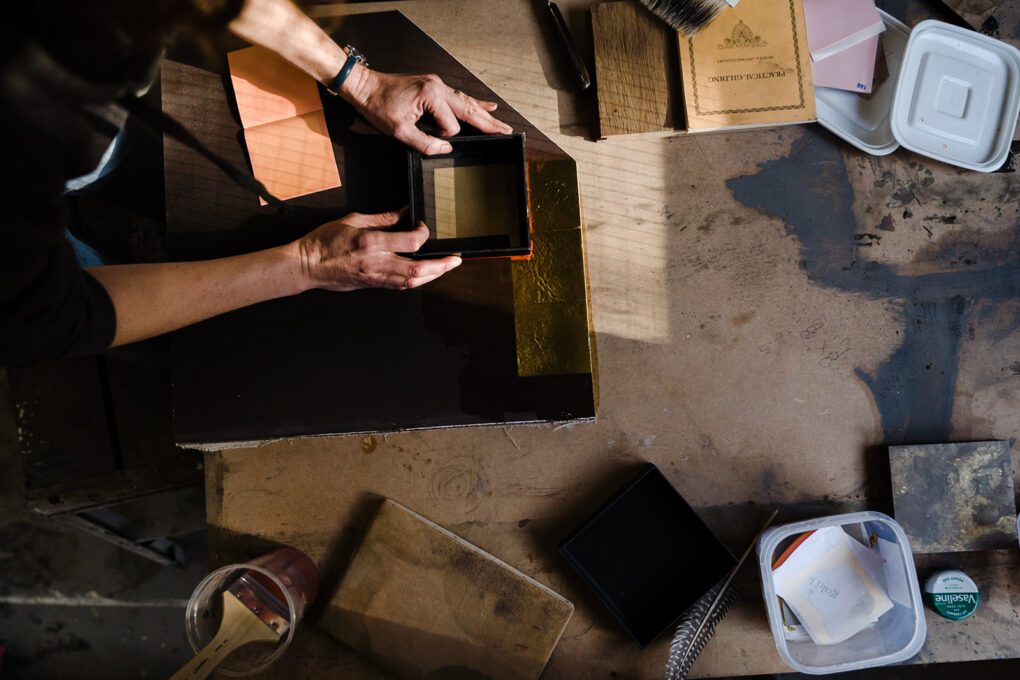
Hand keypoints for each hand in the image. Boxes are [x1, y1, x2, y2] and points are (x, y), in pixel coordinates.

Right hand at [295, 211, 460, 291]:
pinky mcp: (373, 285)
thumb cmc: (324, 242)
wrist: (307, 265)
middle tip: (455, 260)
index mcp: (371, 243)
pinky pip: (400, 286)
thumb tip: (404, 213)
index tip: (424, 227)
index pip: (410, 242)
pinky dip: (416, 280)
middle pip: (418, 270)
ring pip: (412, 282)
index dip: (424, 234)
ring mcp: (375, 277)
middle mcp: (376, 263)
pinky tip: (424, 275)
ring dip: (433, 276)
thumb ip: (383, 218)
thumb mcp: (353, 220)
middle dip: (441, 266)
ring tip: (445, 268)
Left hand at [342, 68, 512, 153]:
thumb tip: (446, 150)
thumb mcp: (399, 131)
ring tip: (501, 123)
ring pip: (467, 102)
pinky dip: (473, 102)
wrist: (365, 87)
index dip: (444, 138)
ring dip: (485, 114)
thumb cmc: (378, 107)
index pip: (450, 126)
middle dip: (489, 123)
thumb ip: (425, 143)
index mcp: (432, 96)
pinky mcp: (434, 86)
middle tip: (508, 132)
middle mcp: (439, 87)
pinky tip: (487, 105)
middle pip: (470, 110)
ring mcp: (438, 85)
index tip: (432, 139)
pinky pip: (458, 97)